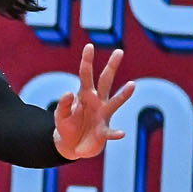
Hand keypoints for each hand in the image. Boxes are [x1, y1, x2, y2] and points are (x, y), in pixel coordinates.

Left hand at [52, 43, 130, 160]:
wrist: (72, 145)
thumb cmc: (67, 126)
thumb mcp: (60, 115)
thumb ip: (63, 104)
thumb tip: (69, 93)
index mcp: (84, 94)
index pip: (85, 74)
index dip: (87, 60)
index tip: (89, 46)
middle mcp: (97, 101)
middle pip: (105, 81)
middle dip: (111, 66)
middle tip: (119, 51)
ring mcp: (103, 115)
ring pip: (115, 101)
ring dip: (124, 94)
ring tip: (132, 85)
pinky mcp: (104, 132)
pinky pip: (111, 131)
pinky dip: (116, 133)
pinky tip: (121, 133)